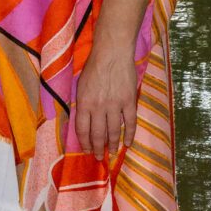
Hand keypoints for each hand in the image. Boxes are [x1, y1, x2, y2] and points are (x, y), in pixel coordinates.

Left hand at [72, 45, 139, 161]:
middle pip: (98, 134)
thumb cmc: (93, 67)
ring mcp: (115, 105)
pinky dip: (130, 135)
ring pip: (113, 131)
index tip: (86, 150)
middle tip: (98, 157)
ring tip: (111, 153)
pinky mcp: (129, 102)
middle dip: (97, 148)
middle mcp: (99, 107)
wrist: (112, 54)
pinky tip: (128, 143)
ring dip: (112, 144)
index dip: (84, 142)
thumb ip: (82, 103)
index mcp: (84, 103)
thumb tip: (83, 120)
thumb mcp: (80, 86)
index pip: (82, 129)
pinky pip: (130, 123)